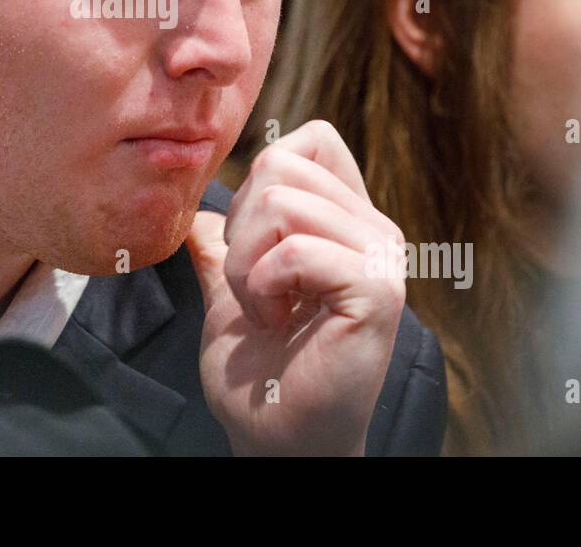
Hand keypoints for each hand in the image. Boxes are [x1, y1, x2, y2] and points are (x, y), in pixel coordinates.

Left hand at [188, 120, 405, 455]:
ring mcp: (380, 257)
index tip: (254, 248)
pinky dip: (263, 288)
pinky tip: (276, 323)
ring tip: (265, 310)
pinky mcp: (375, 290)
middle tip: (255, 289)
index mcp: (346, 221)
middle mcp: (373, 229)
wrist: (275, 440)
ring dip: (246, 266)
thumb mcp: (229, 296)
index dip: (260, 181)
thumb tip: (200, 214)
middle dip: (240, 229)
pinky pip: (295, 250)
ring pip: (280, 203)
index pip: (311, 140)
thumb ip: (222, 250)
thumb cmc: (260, 375)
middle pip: (281, 163)